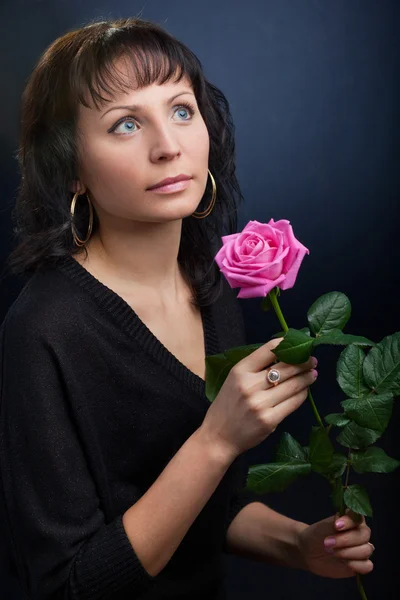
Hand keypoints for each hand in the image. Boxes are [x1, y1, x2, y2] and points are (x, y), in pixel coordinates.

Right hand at [201, 337, 317, 458]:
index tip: (298, 344)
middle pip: (286, 367)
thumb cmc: (228, 405)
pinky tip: (305, 391)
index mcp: (240, 371)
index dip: (286, 344)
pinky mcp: (269, 420)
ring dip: (307, 378)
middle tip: (312, 360)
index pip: (268, 350)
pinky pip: (293, 403)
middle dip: (303, 362)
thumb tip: (284, 356)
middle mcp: (250, 385)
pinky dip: (302, 395)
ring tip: (313, 374)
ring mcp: (260, 404)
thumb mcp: (234, 380)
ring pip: (293, 385)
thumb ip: (255, 368)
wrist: (218, 436)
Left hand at [297, 509, 373, 577]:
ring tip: (333, 552)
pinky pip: (367, 566)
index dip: (349, 522)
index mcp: (352, 520)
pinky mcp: (360, 564)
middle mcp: (360, 533)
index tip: (336, 526)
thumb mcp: (324, 526)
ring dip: (349, 552)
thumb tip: (345, 519)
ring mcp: (361, 549)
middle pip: (364, 535)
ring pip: (367, 550)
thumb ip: (336, 522)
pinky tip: (345, 563)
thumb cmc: (318, 535)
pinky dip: (357, 565)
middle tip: (328, 542)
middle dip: (346, 540)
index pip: (358, 517)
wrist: (310, 551)